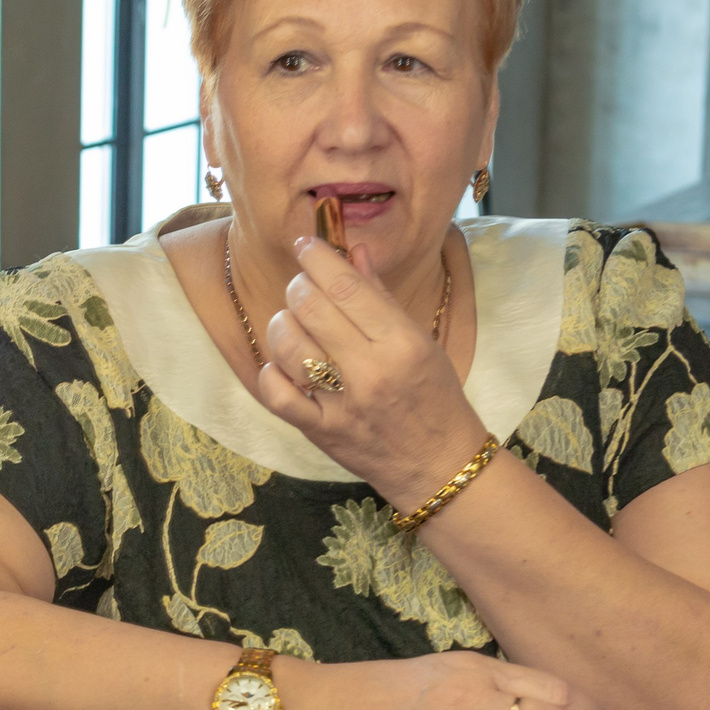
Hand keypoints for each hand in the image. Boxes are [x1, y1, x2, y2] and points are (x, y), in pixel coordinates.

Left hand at [253, 235, 487, 508]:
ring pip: (287, 345)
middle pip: (311, 308)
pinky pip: (276, 393)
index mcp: (402, 343)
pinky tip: (283, 365)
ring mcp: (342, 404)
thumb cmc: (433, 396)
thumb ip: (379, 296)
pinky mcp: (320, 431)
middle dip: (298, 286)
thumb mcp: (420, 341)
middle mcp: (371, 371)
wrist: (438, 464)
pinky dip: (270, 372)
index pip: (346, 286)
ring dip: (282, 324)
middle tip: (303, 286)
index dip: (317, 257)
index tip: (306, 244)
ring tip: (295, 324)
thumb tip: (351, 251)